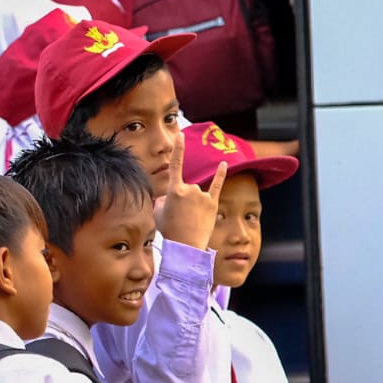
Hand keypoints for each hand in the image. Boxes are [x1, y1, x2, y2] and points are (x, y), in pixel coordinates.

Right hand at [154, 132, 225, 249]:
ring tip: (189, 221)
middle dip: (183, 200)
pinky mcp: (213, 203)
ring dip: (193, 204)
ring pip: (197, 193)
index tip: (181, 135)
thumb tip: (169, 196)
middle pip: (186, 188)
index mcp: (174, 190)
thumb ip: (163, 199)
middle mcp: (190, 189)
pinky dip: (221, 174)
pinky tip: (225, 164)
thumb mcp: (158, 213)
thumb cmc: (169, 230)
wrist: (185, 246)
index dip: (178, 149)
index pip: (176, 165)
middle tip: (179, 218)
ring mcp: (203, 196)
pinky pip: (217, 186)